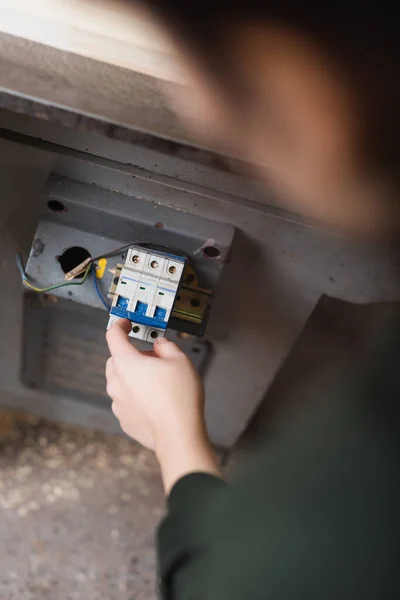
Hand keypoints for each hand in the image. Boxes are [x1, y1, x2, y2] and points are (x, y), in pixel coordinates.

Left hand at [106, 319, 203, 449]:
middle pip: (116, 359)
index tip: (125, 323)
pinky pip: (126, 400)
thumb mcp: (180, 360)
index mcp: (126, 363)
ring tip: (159, 383)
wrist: (178, 435)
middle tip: (154, 359)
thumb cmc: (178, 398)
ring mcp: (118, 402)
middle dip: (132, 355)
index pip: (113, 336)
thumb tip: (160, 345)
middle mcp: (116, 382)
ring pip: (121, 381)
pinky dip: (137, 396)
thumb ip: (166, 346)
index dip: (119, 325)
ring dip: (134, 377)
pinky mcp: (124, 419)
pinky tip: (156, 401)